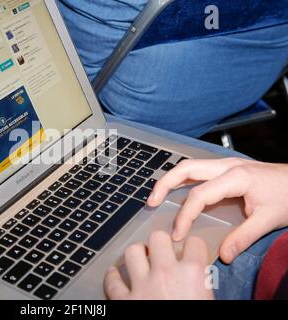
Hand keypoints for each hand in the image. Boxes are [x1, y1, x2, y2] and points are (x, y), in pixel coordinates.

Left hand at [104, 231, 213, 299]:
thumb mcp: (209, 303)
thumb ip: (205, 288)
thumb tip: (202, 284)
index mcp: (193, 275)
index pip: (194, 243)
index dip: (192, 247)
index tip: (190, 252)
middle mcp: (166, 273)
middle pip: (158, 238)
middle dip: (160, 244)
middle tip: (162, 254)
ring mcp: (142, 285)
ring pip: (132, 251)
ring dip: (137, 254)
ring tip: (141, 260)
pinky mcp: (124, 301)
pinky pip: (112, 282)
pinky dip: (112, 277)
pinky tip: (114, 274)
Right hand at [147, 158, 287, 263]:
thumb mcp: (269, 219)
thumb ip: (244, 237)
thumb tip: (223, 255)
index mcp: (235, 177)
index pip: (199, 195)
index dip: (185, 215)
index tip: (177, 234)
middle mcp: (226, 166)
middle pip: (186, 168)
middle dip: (165, 183)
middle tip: (151, 202)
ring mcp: (226, 164)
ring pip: (190, 165)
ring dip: (171, 178)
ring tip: (157, 195)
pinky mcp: (228, 168)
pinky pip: (198, 169)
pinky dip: (183, 178)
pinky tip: (178, 190)